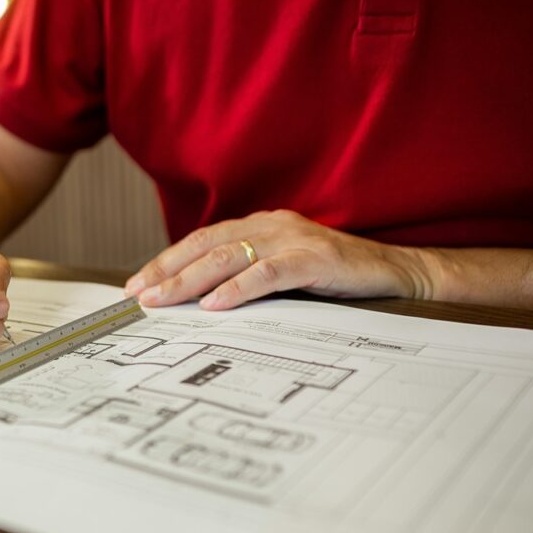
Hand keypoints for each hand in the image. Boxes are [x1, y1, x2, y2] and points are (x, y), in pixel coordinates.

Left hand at [125, 210, 431, 309]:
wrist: (395, 274)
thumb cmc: (334, 278)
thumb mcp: (282, 274)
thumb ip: (246, 277)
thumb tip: (198, 301)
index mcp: (260, 227)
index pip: (201, 241)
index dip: (167, 261)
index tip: (136, 284)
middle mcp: (271, 227)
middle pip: (205, 246)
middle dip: (167, 271)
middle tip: (137, 295)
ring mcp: (292, 240)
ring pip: (228, 257)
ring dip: (189, 281)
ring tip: (161, 300)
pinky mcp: (314, 260)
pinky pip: (268, 274)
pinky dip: (237, 289)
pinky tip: (214, 305)